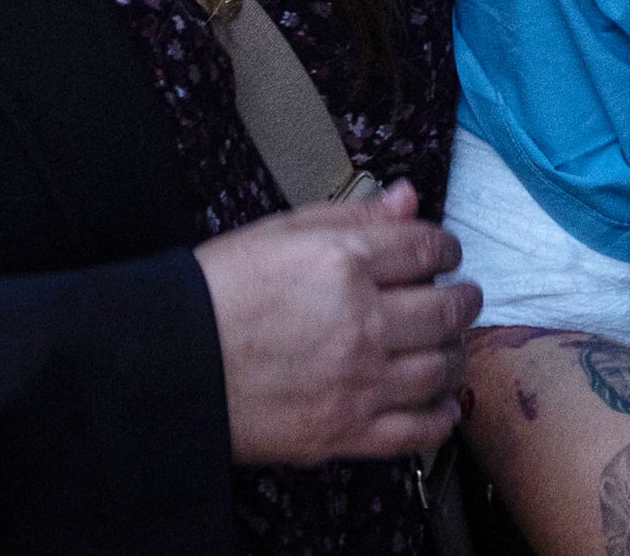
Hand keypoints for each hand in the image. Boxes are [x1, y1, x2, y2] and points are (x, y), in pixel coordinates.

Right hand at [197, 179, 482, 465]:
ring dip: (454, 353)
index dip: (445, 248)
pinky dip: (439, 415)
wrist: (166, 366)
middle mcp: (363, 320)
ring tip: (445, 347)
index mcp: (345, 261)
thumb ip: (352, 215)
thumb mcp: (278, 233)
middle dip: (462, 299)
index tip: (443, 255)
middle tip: (459, 299)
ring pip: (442, 367)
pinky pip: (419, 430)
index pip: (430, 247)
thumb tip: (409, 197)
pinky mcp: (346, 431)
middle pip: (448, 307)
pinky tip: (437, 402)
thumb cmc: (216, 293)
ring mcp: (359, 380)